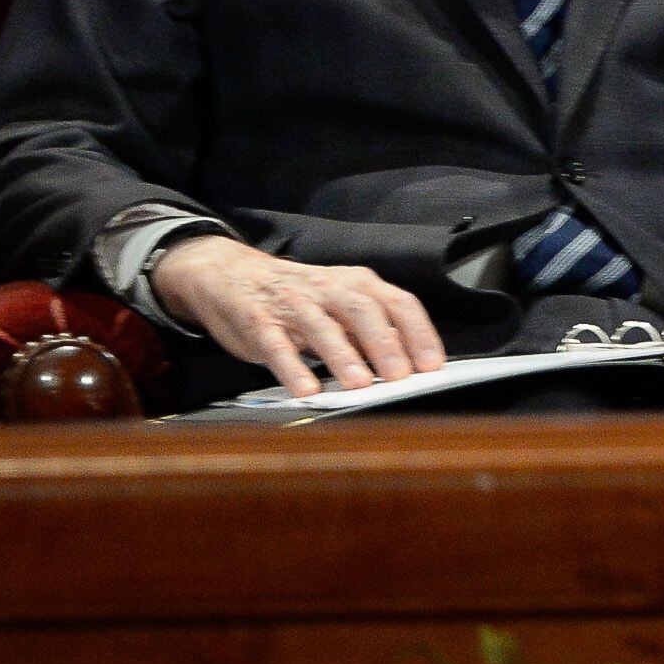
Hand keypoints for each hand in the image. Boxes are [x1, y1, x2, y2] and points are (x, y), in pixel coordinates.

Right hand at [151, 235, 446, 397]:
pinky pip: (276, 344)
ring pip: (322, 326)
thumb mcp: (339, 306)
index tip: (433, 365)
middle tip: (401, 377)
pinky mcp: (258, 320)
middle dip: (385, 344)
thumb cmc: (299, 298)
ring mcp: (293, 303)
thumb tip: (408, 362)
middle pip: (365, 312)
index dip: (419, 334)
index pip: (398, 303)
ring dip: (342, 355)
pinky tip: (305, 390)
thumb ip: (369, 331)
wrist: (230, 273)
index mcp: (357, 284)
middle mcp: (329, 289)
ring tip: (359, 384)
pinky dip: (292, 368)